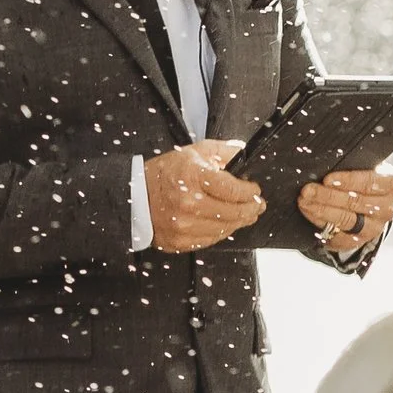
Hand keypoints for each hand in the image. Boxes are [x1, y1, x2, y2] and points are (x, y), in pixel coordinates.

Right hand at [145, 139, 261, 251]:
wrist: (134, 196)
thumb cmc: (165, 173)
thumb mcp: (195, 151)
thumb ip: (225, 151)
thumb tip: (245, 154)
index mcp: (193, 178)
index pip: (234, 190)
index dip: (250, 192)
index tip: (255, 190)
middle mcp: (188, 204)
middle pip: (233, 212)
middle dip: (251, 209)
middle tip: (258, 205)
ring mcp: (183, 225)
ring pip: (224, 229)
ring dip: (239, 222)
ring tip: (246, 214)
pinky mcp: (179, 241)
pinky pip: (210, 240)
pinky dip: (221, 232)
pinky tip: (225, 223)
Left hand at [297, 164, 392, 256]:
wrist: (371, 202)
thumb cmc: (364, 179)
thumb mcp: (366, 167)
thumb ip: (352, 166)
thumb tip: (327, 164)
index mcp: (392, 185)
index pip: (369, 182)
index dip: (348, 181)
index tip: (327, 179)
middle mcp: (387, 208)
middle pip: (354, 202)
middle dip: (327, 196)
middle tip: (308, 190)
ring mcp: (373, 227)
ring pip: (345, 219)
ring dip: (320, 209)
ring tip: (305, 201)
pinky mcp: (358, 241)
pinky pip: (337, 235)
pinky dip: (320, 224)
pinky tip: (310, 213)